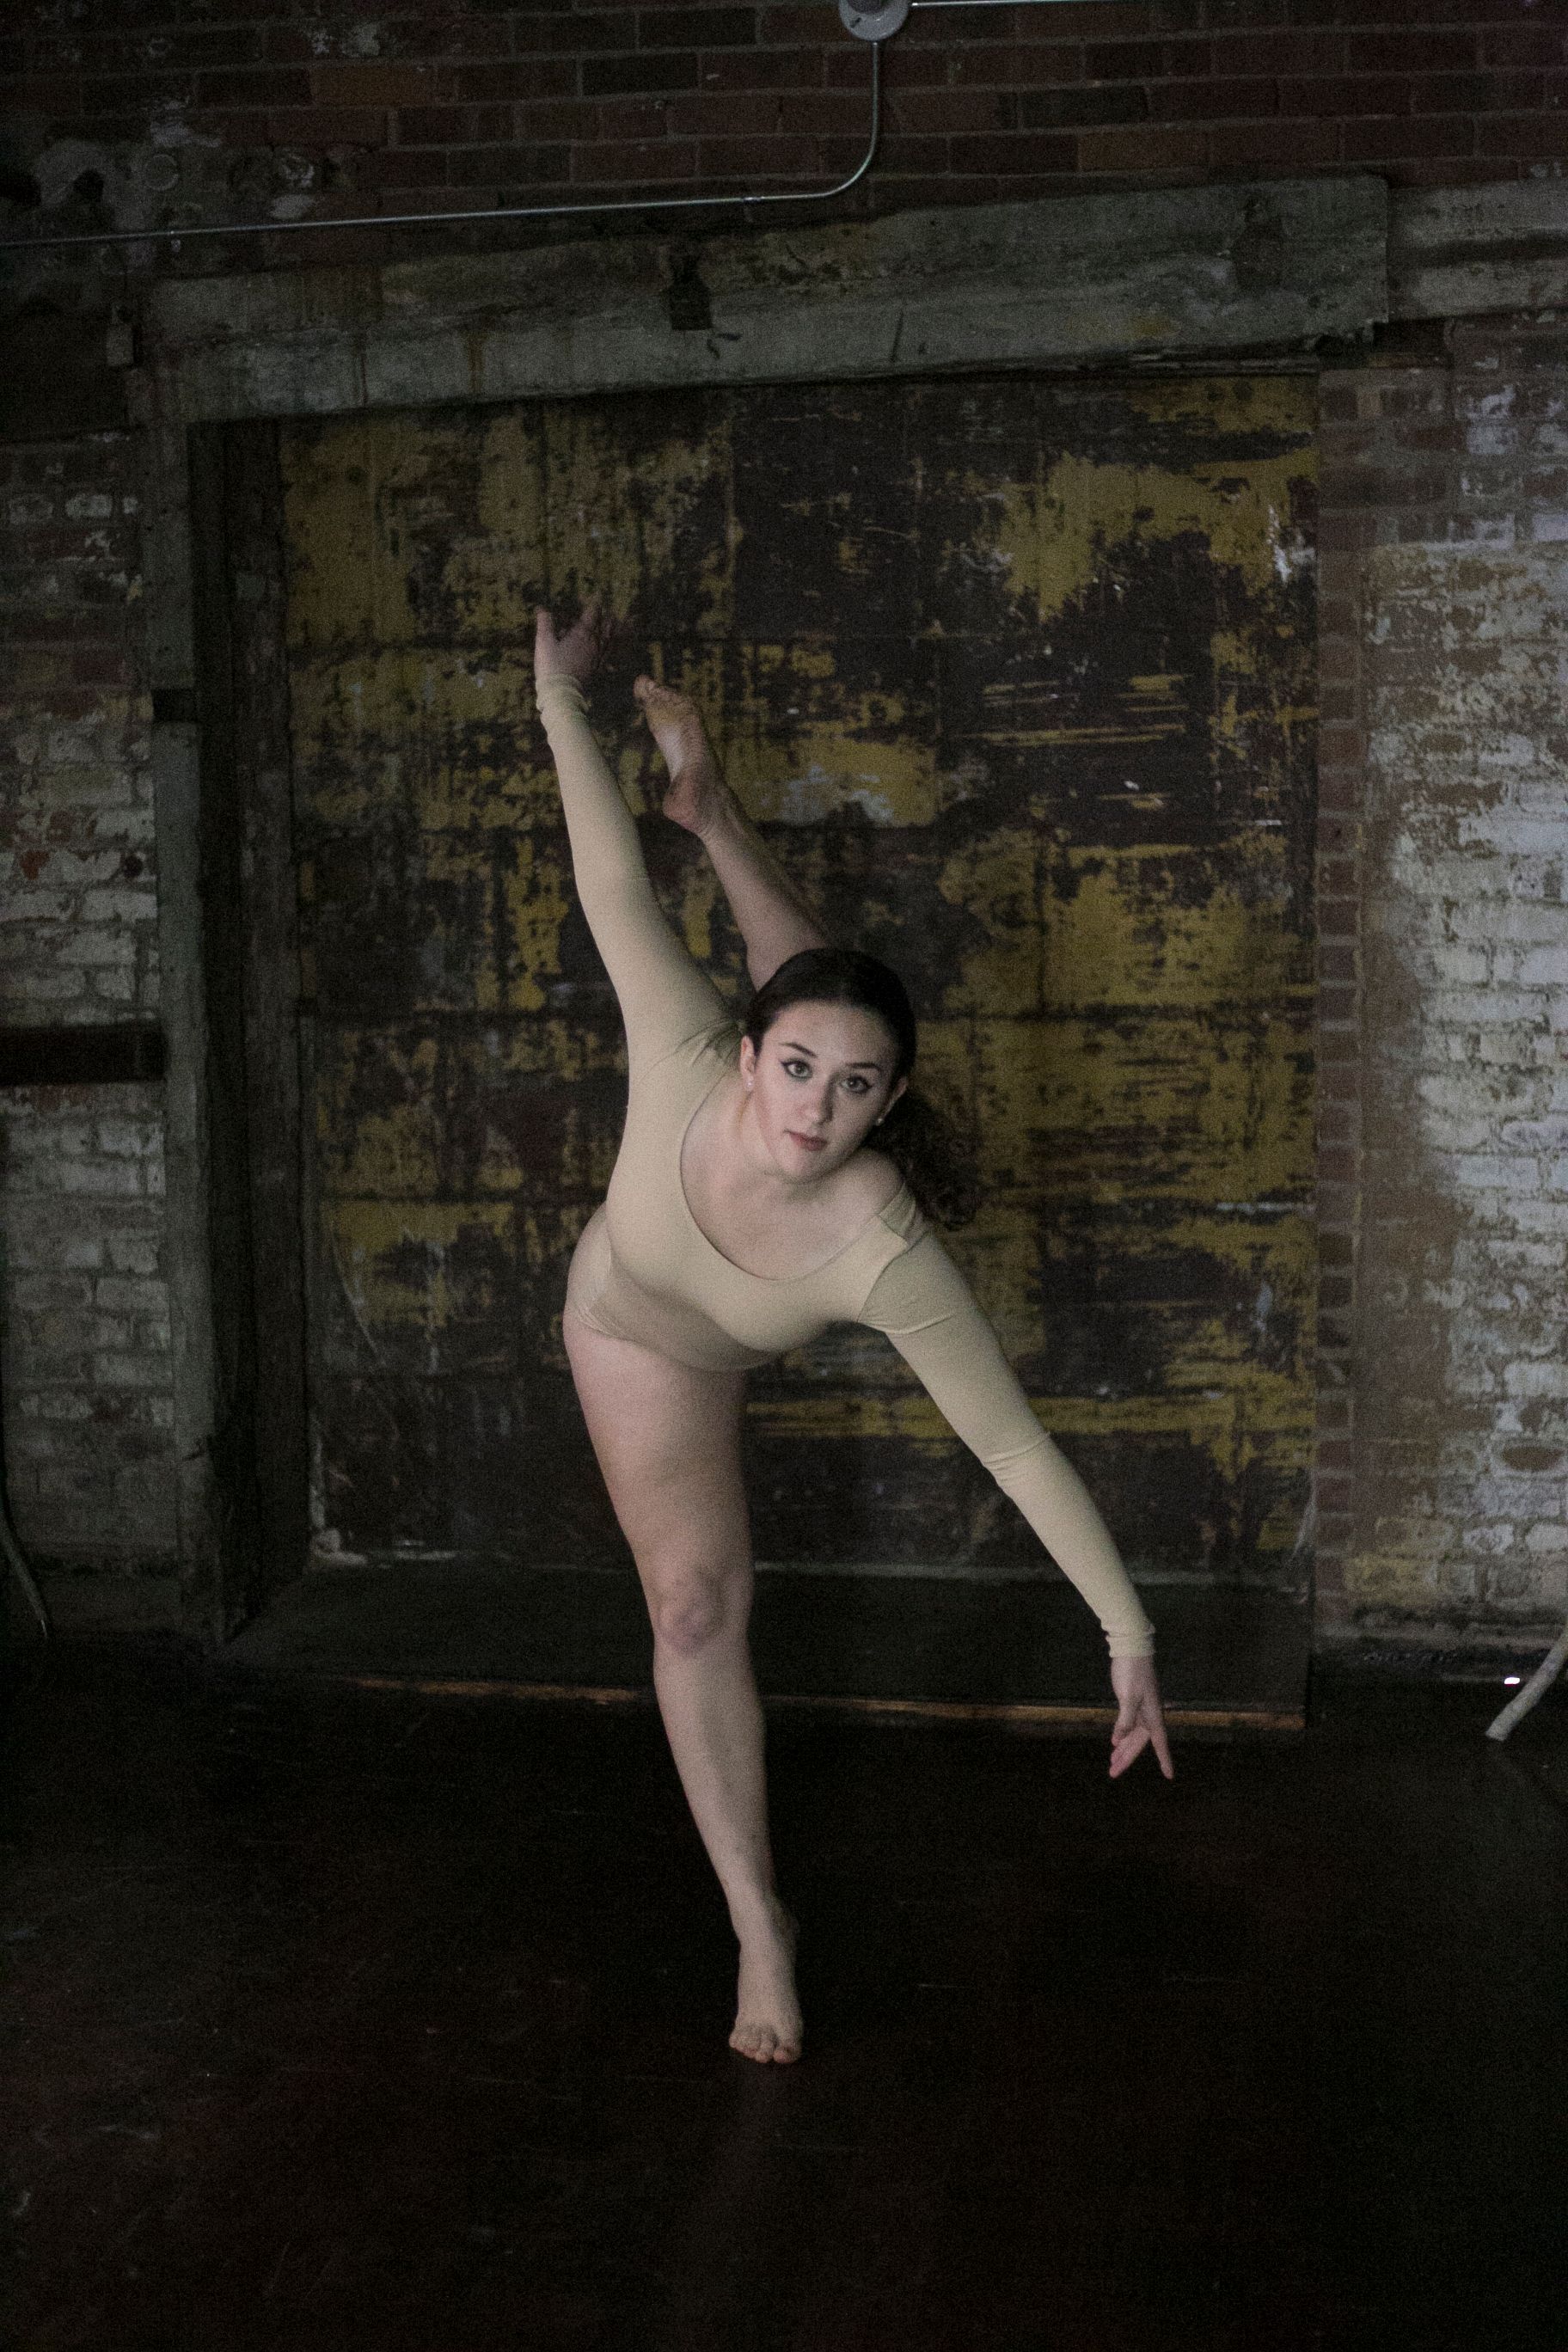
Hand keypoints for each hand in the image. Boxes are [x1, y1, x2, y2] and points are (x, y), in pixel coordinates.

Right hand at [535, 597, 610, 686]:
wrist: (561, 694)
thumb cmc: (551, 666)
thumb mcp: (543, 642)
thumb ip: (545, 624)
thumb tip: (542, 609)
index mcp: (582, 634)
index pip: (592, 613)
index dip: (593, 603)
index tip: (596, 596)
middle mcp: (594, 644)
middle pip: (605, 626)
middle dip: (607, 617)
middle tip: (610, 612)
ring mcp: (598, 658)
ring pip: (610, 641)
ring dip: (614, 631)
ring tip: (618, 625)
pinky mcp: (598, 670)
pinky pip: (610, 657)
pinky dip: (614, 650)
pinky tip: (614, 650)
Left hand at [1108, 1654, 1173, 1780]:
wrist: (1131, 1648)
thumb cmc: (1132, 1672)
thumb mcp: (1127, 1696)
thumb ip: (1124, 1720)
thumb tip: (1118, 1741)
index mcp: (1152, 1715)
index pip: (1159, 1743)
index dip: (1164, 1759)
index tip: (1169, 1776)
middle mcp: (1149, 1715)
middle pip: (1139, 1743)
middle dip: (1127, 1758)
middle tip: (1113, 1773)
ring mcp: (1141, 1708)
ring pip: (1132, 1735)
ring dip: (1122, 1748)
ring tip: (1112, 1763)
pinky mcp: (1133, 1701)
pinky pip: (1128, 1725)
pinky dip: (1121, 1735)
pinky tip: (1115, 1743)